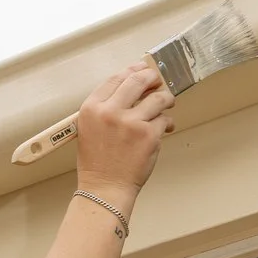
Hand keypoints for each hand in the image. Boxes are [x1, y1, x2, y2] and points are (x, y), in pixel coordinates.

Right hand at [73, 60, 173, 194]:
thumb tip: (132, 89)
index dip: (132, 70)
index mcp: (92, 108)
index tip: (141, 68)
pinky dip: (167, 122)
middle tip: (158, 80)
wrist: (105, 188)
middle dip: (151, 77)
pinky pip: (164, 120)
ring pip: (157, 98)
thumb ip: (106, 108)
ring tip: (167, 102)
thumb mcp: (90, 129)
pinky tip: (166, 127)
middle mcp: (110, 112)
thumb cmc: (97, 163)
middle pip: (137, 80)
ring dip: (165, 98)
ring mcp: (131, 123)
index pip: (115, 78)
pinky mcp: (149, 135)